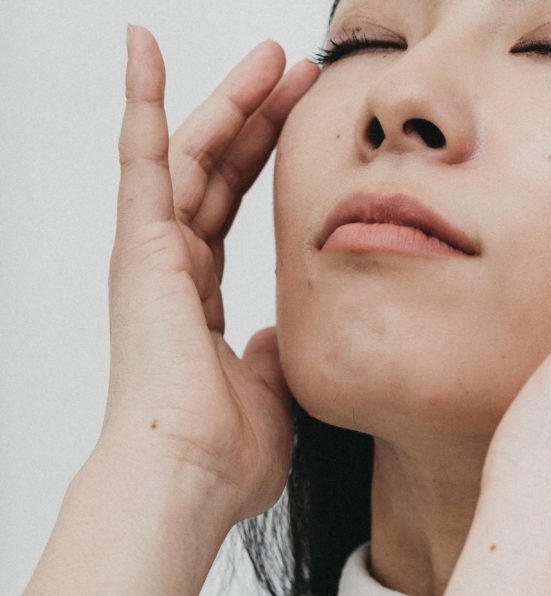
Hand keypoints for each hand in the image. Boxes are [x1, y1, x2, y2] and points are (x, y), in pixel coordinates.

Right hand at [101, 26, 318, 523]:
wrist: (189, 478)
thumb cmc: (223, 454)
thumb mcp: (272, 392)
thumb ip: (273, 357)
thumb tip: (279, 335)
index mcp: (198, 296)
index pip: (232, 205)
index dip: (264, 156)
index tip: (300, 116)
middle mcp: (172, 267)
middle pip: (218, 169)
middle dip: (256, 115)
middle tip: (295, 69)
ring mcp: (153, 255)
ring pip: (191, 154)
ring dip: (228, 99)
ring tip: (271, 54)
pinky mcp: (140, 249)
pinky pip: (143, 161)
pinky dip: (142, 104)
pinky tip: (144, 51)